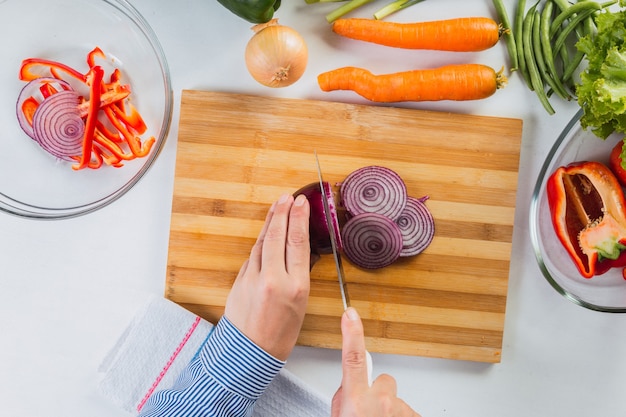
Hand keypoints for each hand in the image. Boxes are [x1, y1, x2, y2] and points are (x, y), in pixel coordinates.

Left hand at [224, 194, 310, 360]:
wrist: (250, 352)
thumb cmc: (280, 333)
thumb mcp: (301, 304)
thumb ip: (298, 275)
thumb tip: (300, 251)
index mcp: (295, 287)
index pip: (298, 242)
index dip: (299, 218)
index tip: (302, 202)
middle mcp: (274, 279)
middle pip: (278, 236)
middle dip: (283, 212)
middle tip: (288, 197)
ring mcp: (254, 278)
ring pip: (263, 242)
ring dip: (271, 222)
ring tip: (278, 207)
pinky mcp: (240, 280)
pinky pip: (253, 255)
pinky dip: (261, 241)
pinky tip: (266, 231)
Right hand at [331, 308, 420, 416]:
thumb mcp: (340, 416)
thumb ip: (345, 397)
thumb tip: (351, 386)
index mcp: (357, 400)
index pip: (353, 357)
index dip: (352, 333)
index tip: (350, 315)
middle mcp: (380, 402)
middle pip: (383, 380)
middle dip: (377, 392)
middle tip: (369, 412)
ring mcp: (399, 409)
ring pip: (395, 398)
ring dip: (387, 409)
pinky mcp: (414, 416)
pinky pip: (406, 410)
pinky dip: (399, 416)